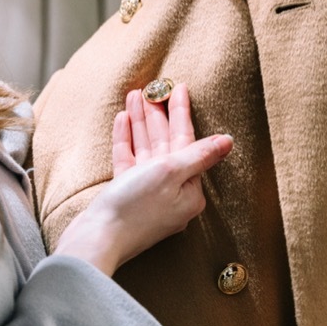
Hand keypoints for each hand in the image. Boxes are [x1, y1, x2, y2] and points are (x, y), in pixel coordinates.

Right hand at [53, 83, 233, 276]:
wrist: (97, 238)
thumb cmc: (136, 208)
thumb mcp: (170, 173)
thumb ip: (198, 154)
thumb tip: (228, 141)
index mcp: (189, 190)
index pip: (187, 142)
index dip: (182, 112)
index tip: (179, 87)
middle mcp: (171, 192)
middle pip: (166, 143)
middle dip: (158, 114)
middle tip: (153, 87)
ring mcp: (147, 193)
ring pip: (146, 148)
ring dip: (140, 121)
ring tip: (134, 95)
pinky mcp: (126, 194)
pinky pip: (129, 160)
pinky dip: (126, 139)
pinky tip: (123, 119)